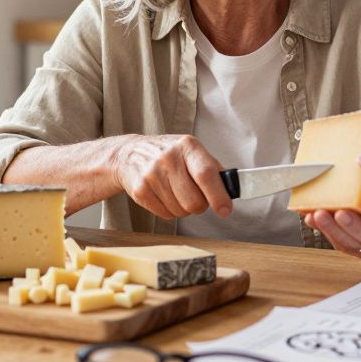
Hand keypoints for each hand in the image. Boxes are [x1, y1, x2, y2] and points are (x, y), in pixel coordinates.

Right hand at [113, 135, 232, 219]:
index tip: (225, 210)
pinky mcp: (140, 190)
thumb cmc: (169, 154)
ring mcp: (152, 174)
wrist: (129, 154)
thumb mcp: (191, 151)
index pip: (206, 174)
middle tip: (196, 197)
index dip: (218, 196)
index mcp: (187, 146)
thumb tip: (231, 190)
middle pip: (194, 201)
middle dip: (200, 205)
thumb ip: (212, 169)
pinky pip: (166, 215)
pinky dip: (169, 210)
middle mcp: (168, 158)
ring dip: (183, 208)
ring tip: (176, 193)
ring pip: (180, 211)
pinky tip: (164, 195)